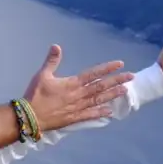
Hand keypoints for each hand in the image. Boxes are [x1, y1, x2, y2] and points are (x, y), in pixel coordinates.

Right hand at [19, 45, 133, 131]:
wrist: (31, 116)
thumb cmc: (36, 95)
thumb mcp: (42, 75)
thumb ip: (51, 61)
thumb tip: (56, 46)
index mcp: (72, 83)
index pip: (93, 74)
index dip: (107, 68)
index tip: (120, 64)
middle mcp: (79, 95)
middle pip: (101, 86)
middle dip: (117, 80)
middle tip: (131, 76)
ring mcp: (79, 107)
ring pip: (99, 99)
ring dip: (113, 95)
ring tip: (125, 90)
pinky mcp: (75, 118)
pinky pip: (91, 115)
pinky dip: (101, 113)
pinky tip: (110, 111)